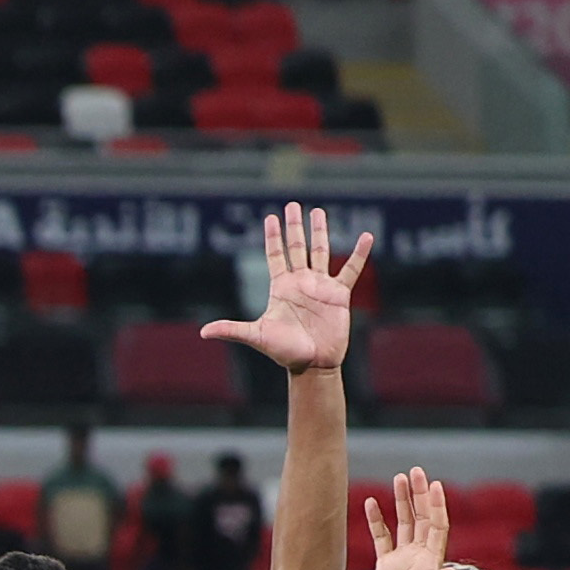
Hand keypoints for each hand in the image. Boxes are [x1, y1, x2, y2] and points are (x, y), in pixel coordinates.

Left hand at [202, 203, 369, 371]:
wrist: (312, 364)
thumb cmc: (284, 351)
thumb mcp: (256, 336)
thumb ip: (232, 329)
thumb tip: (203, 332)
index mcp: (281, 287)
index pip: (275, 255)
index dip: (273, 236)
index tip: (271, 217)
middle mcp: (300, 282)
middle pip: (297, 247)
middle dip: (294, 227)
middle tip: (293, 205)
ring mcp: (321, 286)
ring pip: (321, 252)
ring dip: (320, 232)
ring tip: (318, 211)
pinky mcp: (339, 294)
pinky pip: (351, 269)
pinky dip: (360, 254)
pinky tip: (367, 237)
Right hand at [363, 471, 454, 569]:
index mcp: (433, 561)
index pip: (437, 526)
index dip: (436, 506)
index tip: (434, 484)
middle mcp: (421, 556)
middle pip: (421, 518)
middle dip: (419, 495)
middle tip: (415, 472)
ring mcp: (404, 559)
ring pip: (403, 523)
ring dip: (401, 501)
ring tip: (398, 478)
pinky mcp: (387, 566)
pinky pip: (381, 538)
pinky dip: (376, 521)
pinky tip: (369, 504)